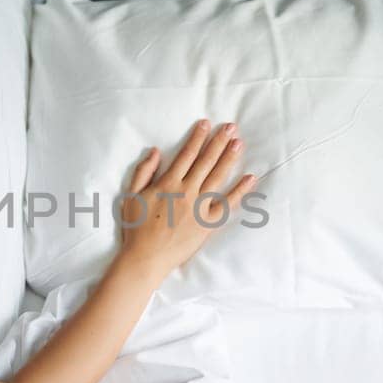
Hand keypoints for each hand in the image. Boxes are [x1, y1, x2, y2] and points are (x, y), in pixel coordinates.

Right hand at [116, 119, 255, 276]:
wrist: (146, 258)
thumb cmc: (136, 228)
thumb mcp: (131, 196)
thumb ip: (143, 172)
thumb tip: (156, 151)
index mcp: (168, 183)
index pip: (186, 154)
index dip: (197, 137)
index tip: (206, 124)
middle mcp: (186, 191)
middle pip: (205, 161)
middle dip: (218, 142)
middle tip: (231, 127)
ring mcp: (199, 207)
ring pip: (217, 177)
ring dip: (229, 158)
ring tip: (239, 142)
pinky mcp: (208, 223)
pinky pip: (227, 204)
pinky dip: (240, 191)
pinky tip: (250, 178)